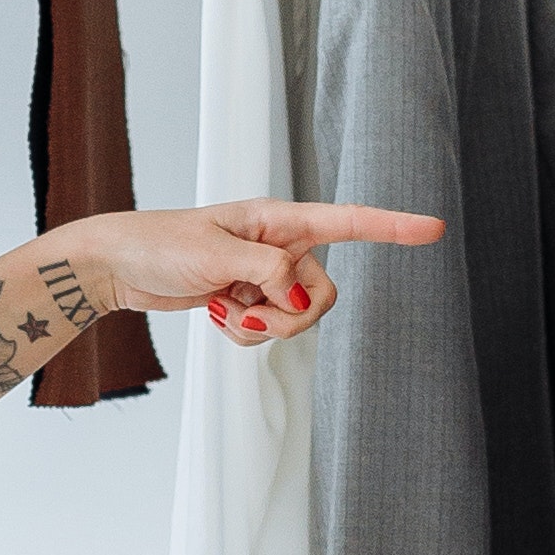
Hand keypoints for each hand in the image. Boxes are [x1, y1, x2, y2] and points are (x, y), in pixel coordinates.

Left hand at [65, 199, 440, 348]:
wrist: (120, 264)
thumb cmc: (160, 243)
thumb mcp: (214, 255)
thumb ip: (266, 272)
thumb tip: (301, 293)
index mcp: (279, 220)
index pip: (348, 221)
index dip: (393, 226)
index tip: (433, 228)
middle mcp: (281, 245)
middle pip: (324, 293)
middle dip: (293, 316)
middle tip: (249, 314)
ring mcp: (266, 275)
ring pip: (299, 317)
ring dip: (264, 328)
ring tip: (223, 312)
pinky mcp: (251, 298)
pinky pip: (270, 330)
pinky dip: (246, 334)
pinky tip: (215, 315)